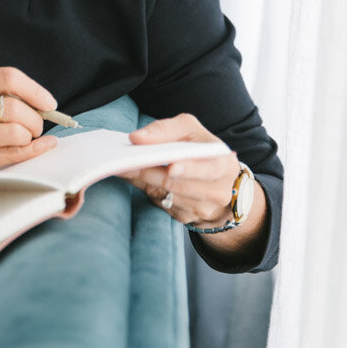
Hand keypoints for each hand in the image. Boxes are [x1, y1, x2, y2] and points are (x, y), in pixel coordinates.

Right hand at [0, 67, 58, 173]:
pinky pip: (13, 154)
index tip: (47, 102)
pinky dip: (35, 150)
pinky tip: (42, 146)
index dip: (34, 90)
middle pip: (14, 107)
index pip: (7, 78)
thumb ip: (1, 94)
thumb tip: (43, 104)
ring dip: (30, 136)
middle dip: (35, 118)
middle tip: (36, 124)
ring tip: (26, 136)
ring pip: (16, 132)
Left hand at [118, 113, 240, 228]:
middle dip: (149, 172)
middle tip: (125, 162)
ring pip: (164, 194)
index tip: (171, 168)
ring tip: (122, 166)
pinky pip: (159, 202)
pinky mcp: (186, 218)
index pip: (210, 169)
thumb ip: (166, 129)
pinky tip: (133, 177)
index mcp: (224, 165)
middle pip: (177, 184)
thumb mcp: (190, 129)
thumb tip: (138, 138)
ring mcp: (202, 208)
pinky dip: (143, 188)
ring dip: (141, 180)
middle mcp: (216, 191)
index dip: (190, 169)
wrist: (216, 181)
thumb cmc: (201, 148)